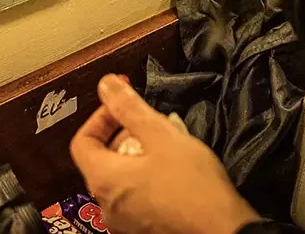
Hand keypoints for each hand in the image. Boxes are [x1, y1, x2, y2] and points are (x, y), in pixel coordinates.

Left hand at [70, 75, 260, 233]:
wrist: (223, 232)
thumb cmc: (192, 185)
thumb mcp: (162, 136)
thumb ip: (130, 108)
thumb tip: (105, 84)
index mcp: (104, 180)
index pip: (82, 142)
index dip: (100, 117)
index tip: (123, 105)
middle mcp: (106, 206)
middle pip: (101, 161)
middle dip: (122, 135)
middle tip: (149, 123)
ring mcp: (124, 224)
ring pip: (120, 181)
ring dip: (136, 157)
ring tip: (165, 145)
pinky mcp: (143, 231)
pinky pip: (135, 199)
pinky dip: (145, 180)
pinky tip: (172, 173)